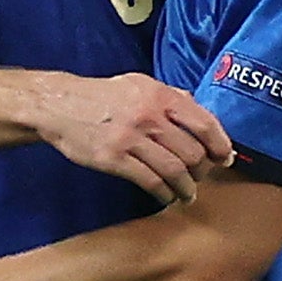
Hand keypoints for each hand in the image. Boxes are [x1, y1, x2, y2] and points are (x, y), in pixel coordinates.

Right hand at [31, 72, 232, 203]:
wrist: (57, 106)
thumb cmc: (101, 96)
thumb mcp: (139, 84)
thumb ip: (170, 95)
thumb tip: (199, 110)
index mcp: (160, 96)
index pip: (205, 123)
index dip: (220, 145)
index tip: (224, 159)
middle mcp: (149, 116)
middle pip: (192, 152)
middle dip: (202, 171)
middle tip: (200, 178)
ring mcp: (130, 139)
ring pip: (174, 170)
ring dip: (186, 187)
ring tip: (187, 194)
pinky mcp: (113, 159)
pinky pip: (149, 181)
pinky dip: (164, 193)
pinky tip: (166, 196)